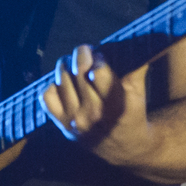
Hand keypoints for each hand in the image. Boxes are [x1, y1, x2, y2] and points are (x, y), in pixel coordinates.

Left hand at [41, 45, 151, 166]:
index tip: (100, 56)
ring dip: (68, 64)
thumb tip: (131, 36)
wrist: (126, 148)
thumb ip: (135, 64)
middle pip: (78, 71)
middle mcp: (93, 115)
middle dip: (82, 54)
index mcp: (116, 106)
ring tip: (76, 65)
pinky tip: (66, 83)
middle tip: (87, 52)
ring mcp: (75, 121)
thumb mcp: (138, 89)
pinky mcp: (62, 125)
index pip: (97, 72)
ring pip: (61, 77)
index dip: (97, 58)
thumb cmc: (133, 111)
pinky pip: (47, 94)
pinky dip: (54, 84)